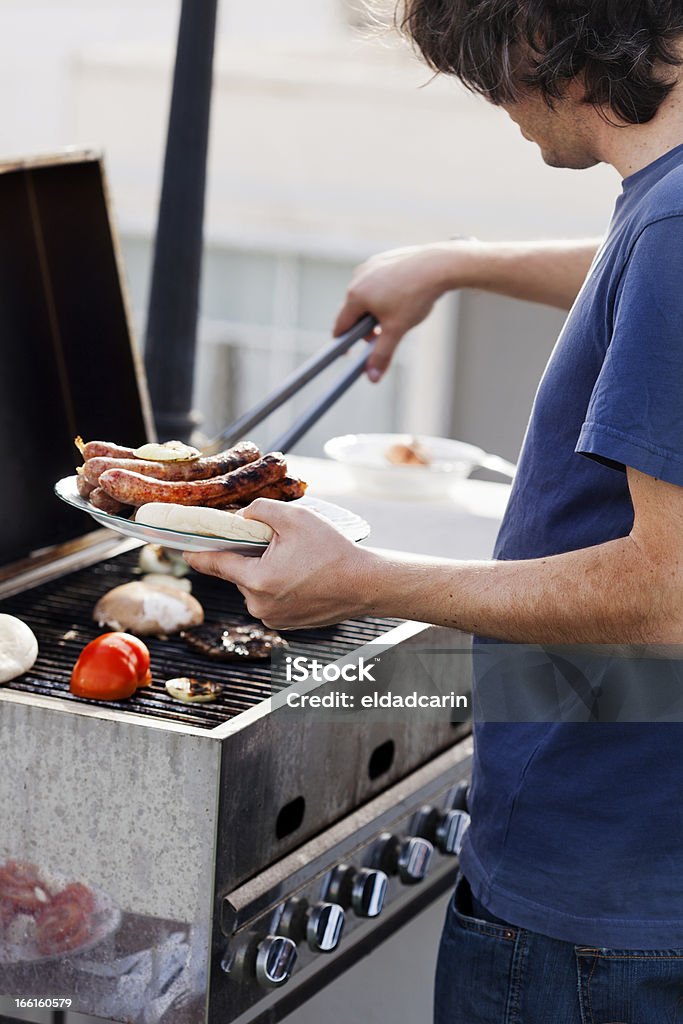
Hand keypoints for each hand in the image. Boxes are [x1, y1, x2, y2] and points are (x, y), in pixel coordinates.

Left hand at [184, 499, 378, 628]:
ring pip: (254, 586)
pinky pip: (269, 599)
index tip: (179, 543)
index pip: (212, 563)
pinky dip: (278, 585)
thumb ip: (259, 510)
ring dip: (264, 571)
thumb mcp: (296, 518)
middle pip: (237, 573)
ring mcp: (272, 619)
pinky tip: (301, 575)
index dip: (195, 550)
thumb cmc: (334, 552)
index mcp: (257, 580)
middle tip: (275, 542)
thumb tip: (240, 516)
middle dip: (248, 555)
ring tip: (295, 560)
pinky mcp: (285, 625)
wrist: (366, 585)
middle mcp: (259, 605)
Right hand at [333, 242, 465, 381]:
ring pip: (366, 295)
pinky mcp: (384, 259)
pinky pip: (377, 281)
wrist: (438, 265)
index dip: (344, 342)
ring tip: (395, 317)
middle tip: (382, 337)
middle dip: (365, 327)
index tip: (349, 352)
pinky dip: (384, 294)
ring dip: (374, 310)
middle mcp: (358, 278)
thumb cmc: (415, 295)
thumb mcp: (396, 330)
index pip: (340, 325)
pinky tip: (402, 298)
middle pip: (353, 311)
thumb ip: (381, 354)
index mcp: (355, 296)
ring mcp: (371, 266)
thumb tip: (372, 377)